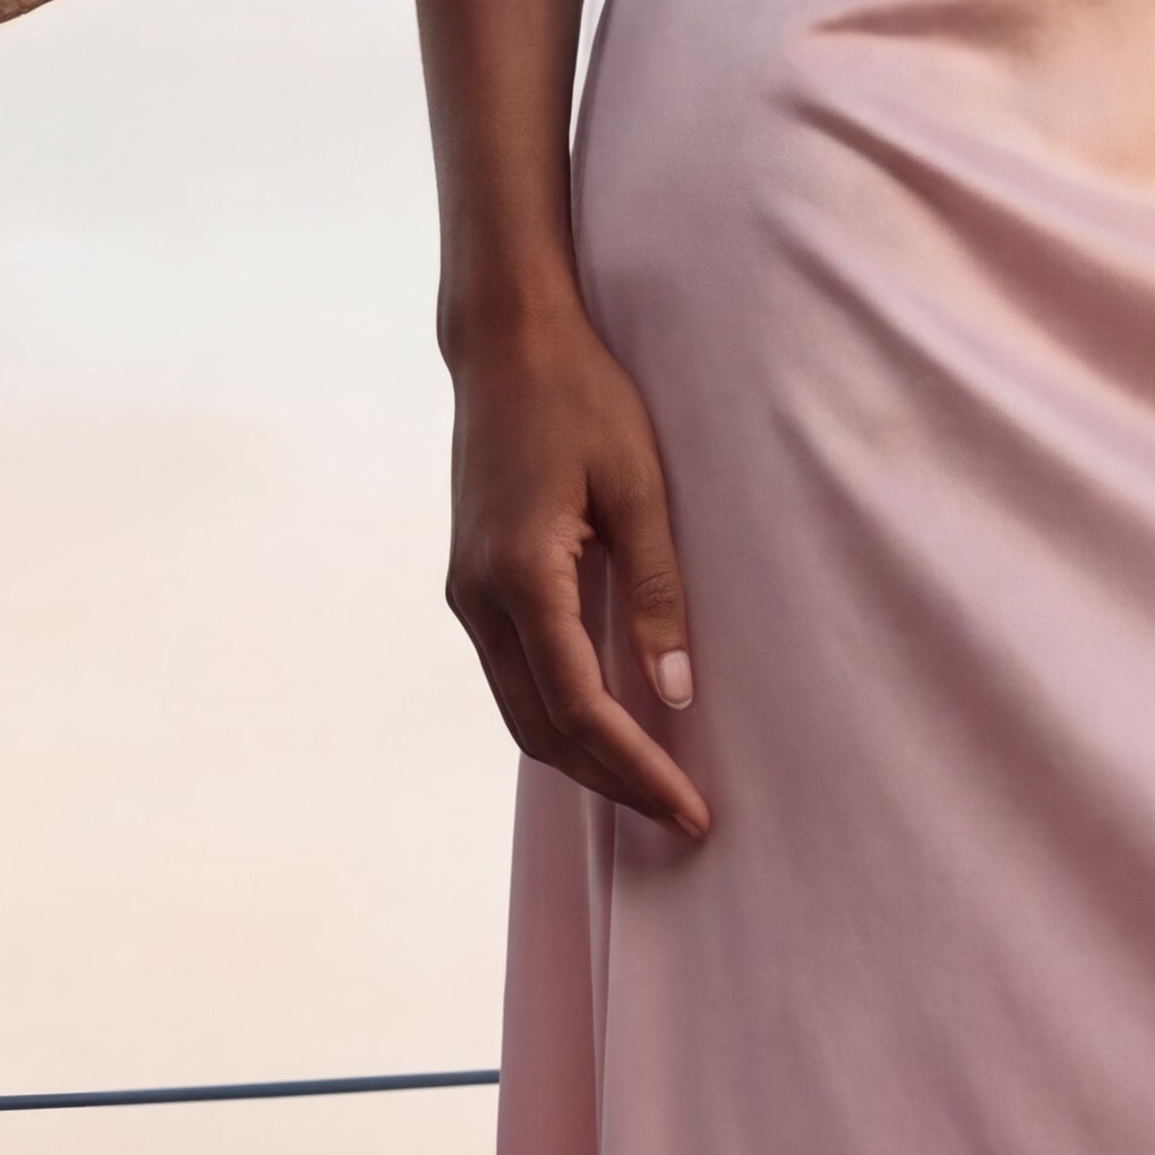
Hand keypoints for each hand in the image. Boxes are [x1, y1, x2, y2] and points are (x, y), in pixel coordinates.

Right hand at [446, 309, 709, 837]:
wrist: (504, 340)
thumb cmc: (581, 396)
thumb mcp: (638, 485)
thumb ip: (656, 591)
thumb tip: (676, 695)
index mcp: (519, 575)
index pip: (580, 707)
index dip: (636, 767)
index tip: (689, 808)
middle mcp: (477, 598)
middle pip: (542, 730)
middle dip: (611, 782)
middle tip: (680, 814)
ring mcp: (465, 594)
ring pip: (520, 712)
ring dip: (582, 757)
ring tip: (652, 784)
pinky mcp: (470, 583)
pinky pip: (513, 675)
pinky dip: (558, 715)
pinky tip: (607, 723)